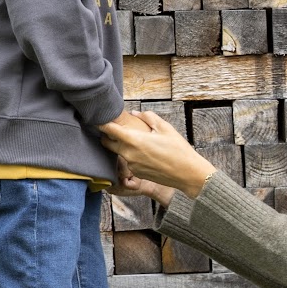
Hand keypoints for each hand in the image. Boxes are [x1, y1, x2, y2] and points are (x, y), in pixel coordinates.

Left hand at [99, 111, 215, 199]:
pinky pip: (128, 161)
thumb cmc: (178, 149)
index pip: (108, 129)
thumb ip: (147, 117)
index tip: (99, 118)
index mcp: (133, 140)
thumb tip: (135, 113)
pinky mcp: (136, 173)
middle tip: (115, 128)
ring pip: (118, 152)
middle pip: (106, 143)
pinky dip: (131, 155)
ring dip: (121, 146)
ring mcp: (131, 165)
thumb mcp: (165, 127)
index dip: (101, 123)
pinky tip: (145, 153)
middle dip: (107, 135)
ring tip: (136, 140)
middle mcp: (128, 153)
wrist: (187, 174)